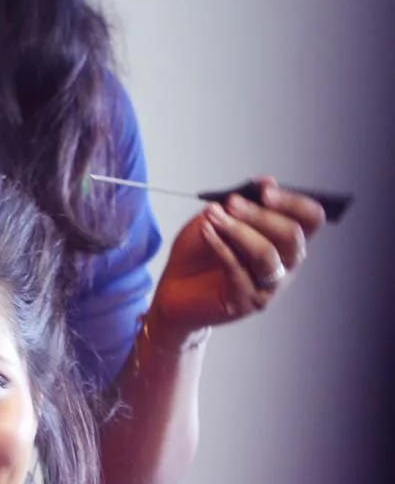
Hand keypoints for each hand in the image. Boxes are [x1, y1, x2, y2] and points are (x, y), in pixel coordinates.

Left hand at [148, 178, 325, 343]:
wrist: (173, 287)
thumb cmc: (200, 252)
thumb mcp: (219, 217)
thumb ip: (243, 200)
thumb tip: (268, 181)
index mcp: (285, 240)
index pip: (310, 219)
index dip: (293, 202)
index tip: (264, 191)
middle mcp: (285, 264)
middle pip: (292, 236)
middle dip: (260, 215)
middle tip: (230, 203)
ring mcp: (268, 287)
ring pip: (267, 255)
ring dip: (239, 230)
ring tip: (212, 216)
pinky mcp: (245, 302)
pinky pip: (238, 270)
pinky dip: (221, 246)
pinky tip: (206, 231)